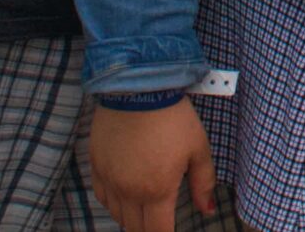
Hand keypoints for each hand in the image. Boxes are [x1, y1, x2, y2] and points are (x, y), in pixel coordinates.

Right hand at [89, 99, 217, 231]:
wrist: (139, 88)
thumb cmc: (174, 118)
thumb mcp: (198, 148)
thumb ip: (204, 183)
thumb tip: (208, 210)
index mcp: (157, 190)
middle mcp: (129, 191)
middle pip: (136, 227)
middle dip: (149, 229)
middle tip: (159, 222)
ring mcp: (110, 179)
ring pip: (117, 215)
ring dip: (131, 217)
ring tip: (144, 209)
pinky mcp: (96, 165)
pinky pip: (102, 196)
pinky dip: (114, 202)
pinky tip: (124, 194)